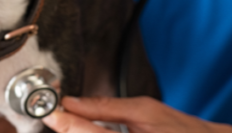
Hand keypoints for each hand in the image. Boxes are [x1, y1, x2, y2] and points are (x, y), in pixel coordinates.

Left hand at [42, 97, 231, 132]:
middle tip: (60, 117)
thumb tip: (72, 101)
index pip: (86, 132)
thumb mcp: (144, 110)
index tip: (51, 112)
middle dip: (70, 130)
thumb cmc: (180, 130)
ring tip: (74, 123)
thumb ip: (105, 107)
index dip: (64, 122)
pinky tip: (90, 131)